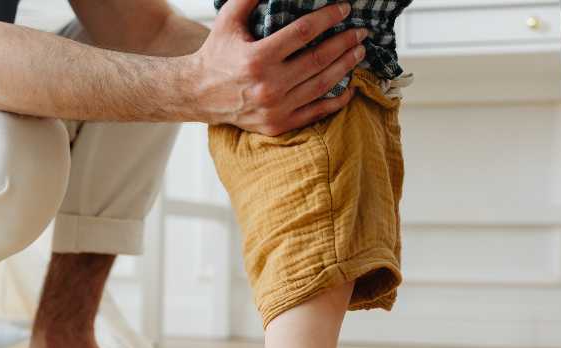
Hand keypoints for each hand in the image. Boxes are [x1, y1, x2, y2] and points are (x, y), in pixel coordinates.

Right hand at [188, 0, 366, 135]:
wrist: (199, 94)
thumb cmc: (217, 53)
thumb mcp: (228, 20)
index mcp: (258, 57)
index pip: (303, 32)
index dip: (328, 18)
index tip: (344, 10)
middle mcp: (269, 85)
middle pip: (319, 60)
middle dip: (344, 43)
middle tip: (361, 32)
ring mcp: (276, 108)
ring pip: (322, 85)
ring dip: (345, 67)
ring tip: (358, 52)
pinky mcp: (279, 124)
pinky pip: (316, 112)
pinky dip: (337, 100)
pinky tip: (350, 86)